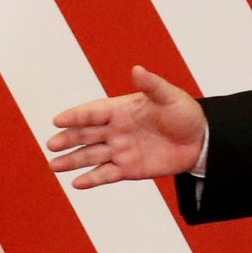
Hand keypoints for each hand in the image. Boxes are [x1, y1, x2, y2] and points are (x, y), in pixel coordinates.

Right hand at [48, 66, 207, 188]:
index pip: (92, 112)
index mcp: (120, 109)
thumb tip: (137, 69)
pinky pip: (106, 174)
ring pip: (90, 156)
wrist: (200, 141)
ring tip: (54, 166)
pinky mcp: (127, 169)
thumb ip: (152, 85)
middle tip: (52, 145)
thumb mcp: (170, 97)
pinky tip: (77, 183)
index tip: (58, 120)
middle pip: (85, 135)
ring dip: (72, 161)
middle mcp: (115, 130)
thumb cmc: (184, 114)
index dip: (75, 116)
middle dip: (68, 139)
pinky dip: (92, 179)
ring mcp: (120, 150)